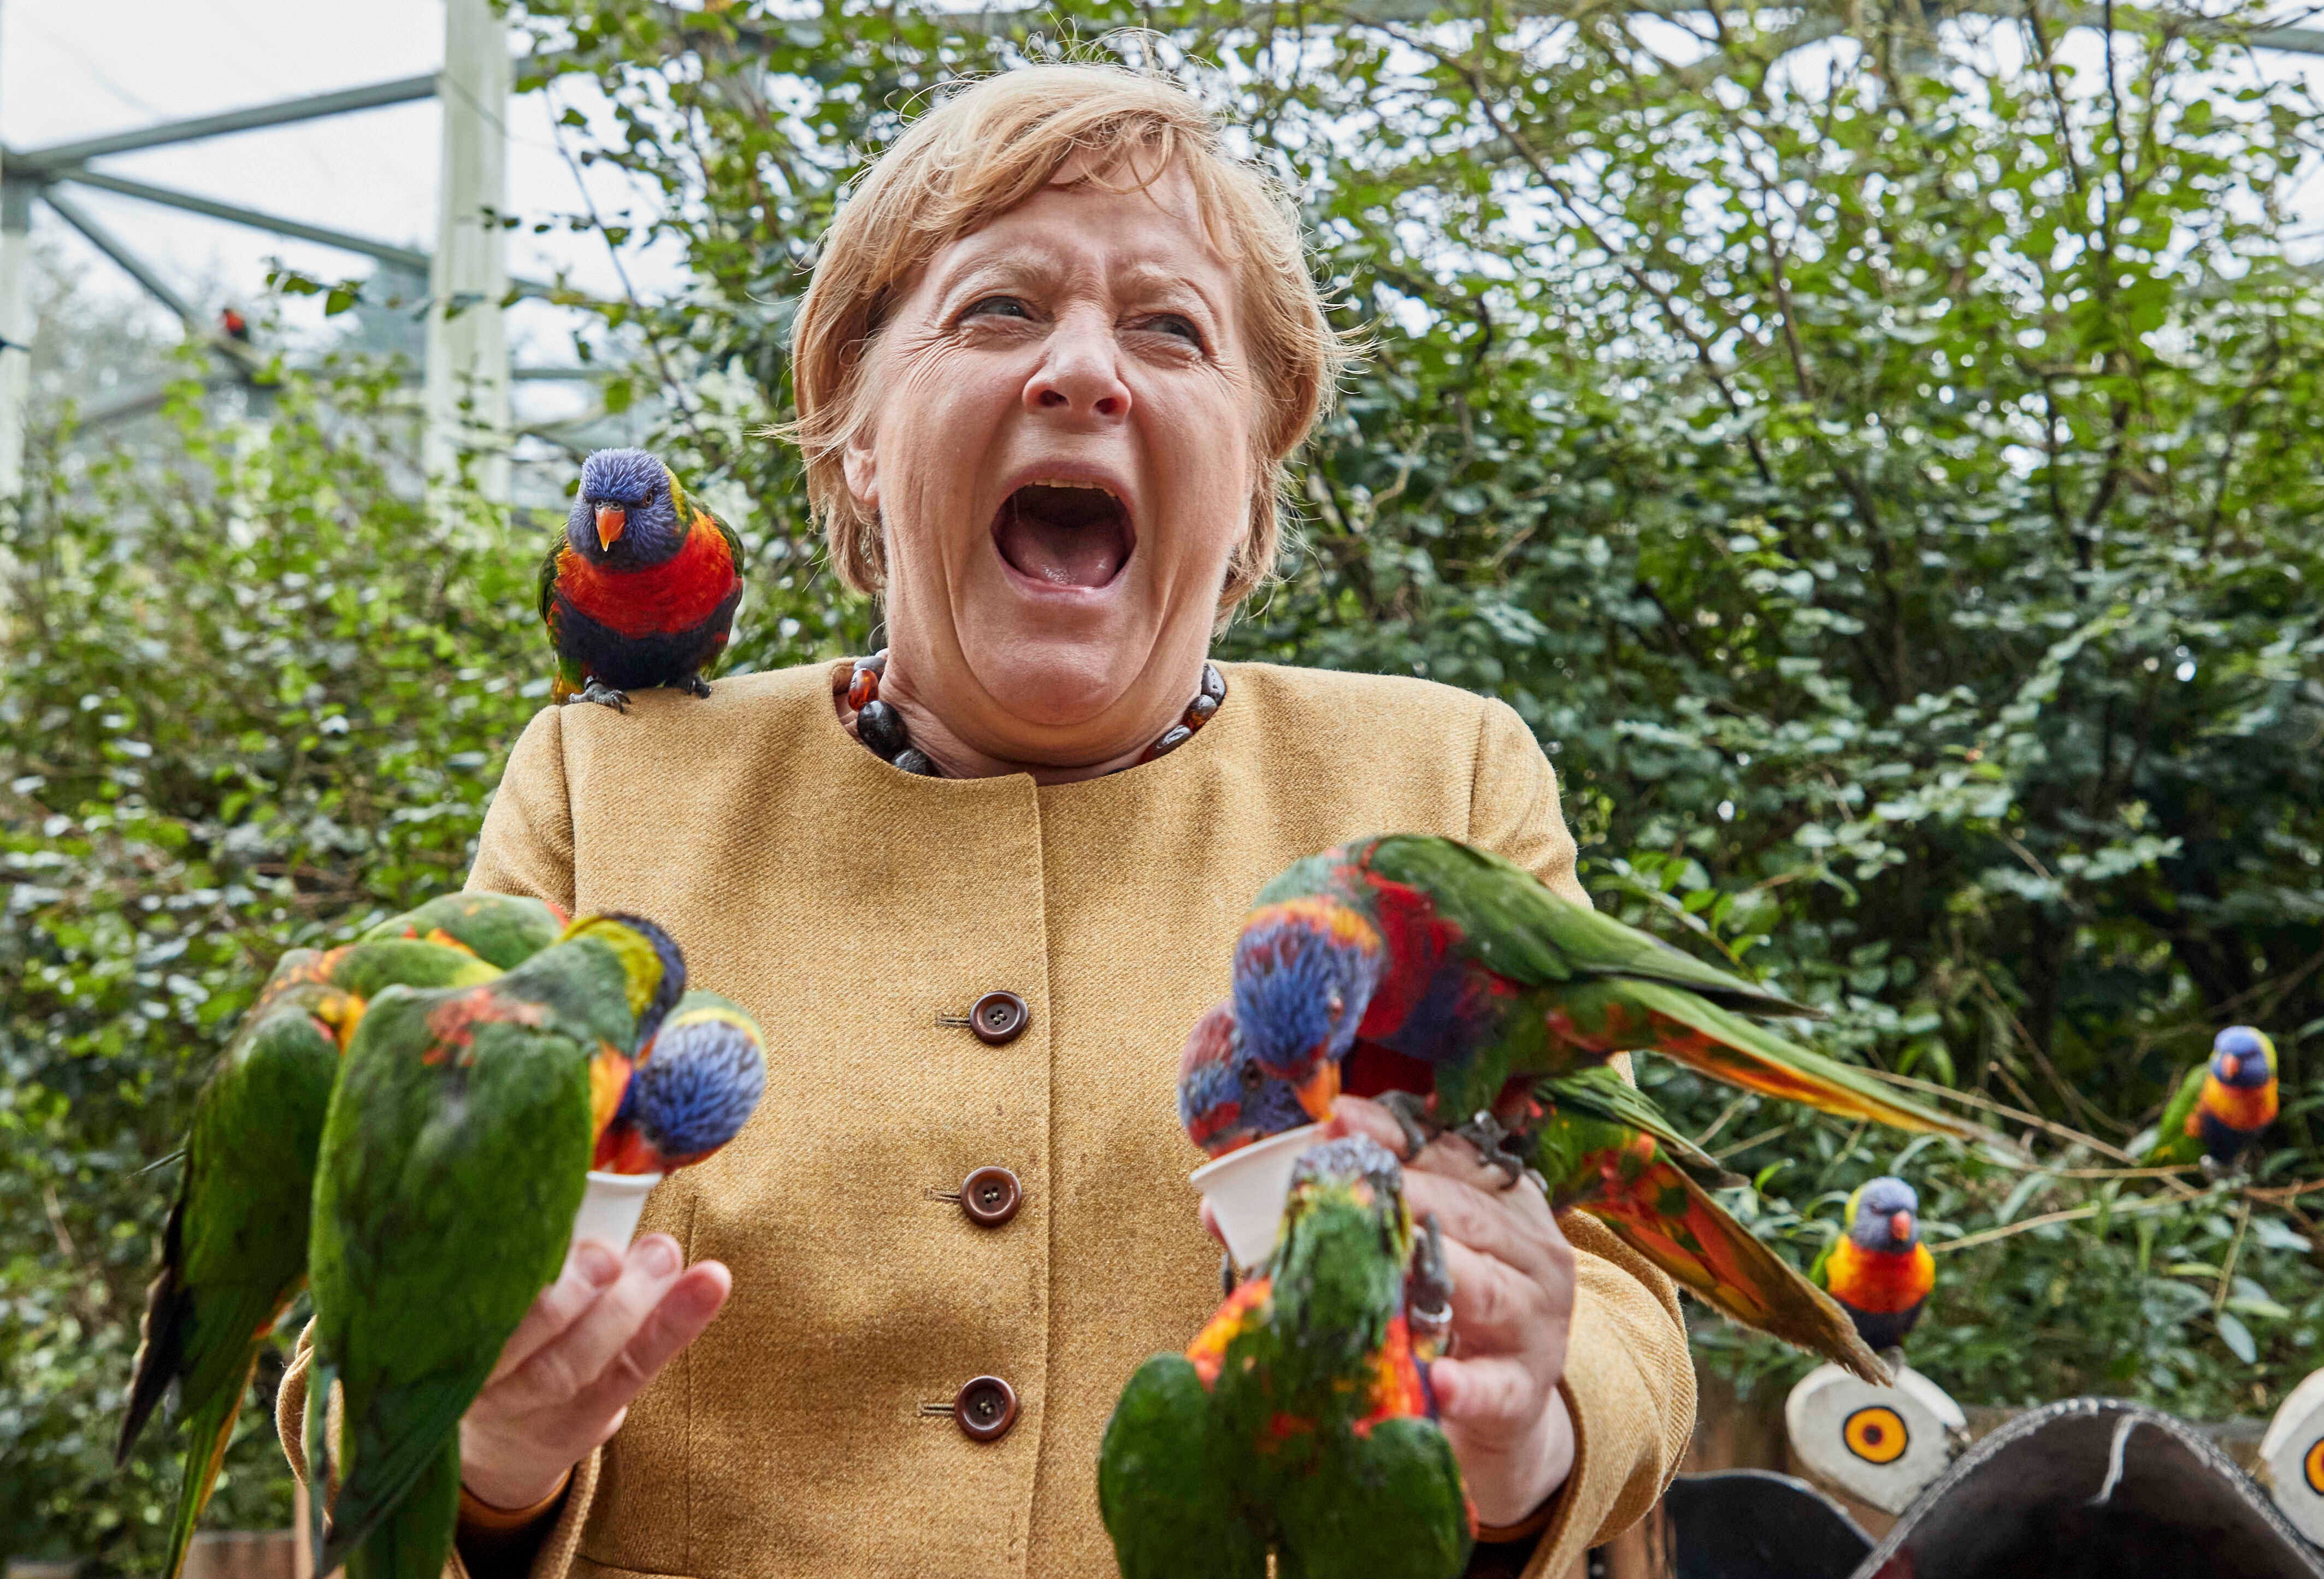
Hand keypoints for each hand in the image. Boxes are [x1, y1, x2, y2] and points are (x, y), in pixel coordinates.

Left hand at [457, 1234, 730, 1510]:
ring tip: (601, 1254)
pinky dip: (485, 1288)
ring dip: (558, 1297)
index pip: (630, 1371)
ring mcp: (466, 1386)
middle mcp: (521, 1410)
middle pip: (567, 1367)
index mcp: (574, 1421)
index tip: (714, 1276)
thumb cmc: (553, 1387)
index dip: (672, 1327)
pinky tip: (516, 1245)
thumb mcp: (602, 1382)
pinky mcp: (427, 1358)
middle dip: (618, 1308)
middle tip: (660, 1253)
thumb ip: (638, 1331)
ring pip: (510, 1345)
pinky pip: (453, 1324)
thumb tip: (680, 1258)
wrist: (467, 1438)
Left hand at [1328, 1098, 1576, 1526]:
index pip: (1450, 1154)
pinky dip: (1468, 1384)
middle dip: (1406, 1192)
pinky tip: (1439, 1381)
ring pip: (1488, 1287)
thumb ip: (1335, 1220)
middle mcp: (1528, 1252)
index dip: (1393, 1135)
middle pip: (1466, 1212)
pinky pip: (1496, 1387)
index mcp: (1501, 1203)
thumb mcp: (1401, 1254)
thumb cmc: (1438, 1311)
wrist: (1498, 1408)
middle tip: (1349, 1188)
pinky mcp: (1522, 1392)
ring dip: (1439, 1272)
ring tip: (1389, 1260)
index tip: (1336, 1118)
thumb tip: (1217, 1207)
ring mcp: (1533, 1324)